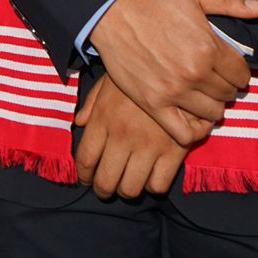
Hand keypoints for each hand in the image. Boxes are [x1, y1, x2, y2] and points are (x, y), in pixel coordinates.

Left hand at [74, 76, 186, 199]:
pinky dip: (152, 185)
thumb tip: (79, 123)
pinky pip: (158, 185)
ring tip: (127, 183)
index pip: (85, 159)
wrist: (178, 66)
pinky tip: (150, 175)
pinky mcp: (174, 152)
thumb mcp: (110, 79)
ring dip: (126, 190)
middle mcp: (123, 136)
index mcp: (104, 118)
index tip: (85, 178)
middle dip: (102, 189)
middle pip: (105, 181)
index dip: (83, 175)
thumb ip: (93, 103)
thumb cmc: (141, 71)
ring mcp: (149, 146)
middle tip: (105, 188)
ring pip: (131, 189)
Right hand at [88, 0, 257, 146]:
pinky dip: (195, 129)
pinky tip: (192, 114)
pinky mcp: (154, 104)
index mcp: (208, 48)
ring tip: (204, 93)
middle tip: (216, 78)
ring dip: (213, 105)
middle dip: (227, 86)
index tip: (230, 67)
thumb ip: (230, 2)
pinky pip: (185, 132)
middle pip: (228, 94)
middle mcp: (194, 74)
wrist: (110, 10)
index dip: (239, 70)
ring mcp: (174, 92)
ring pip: (212, 114)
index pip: (241, 74)